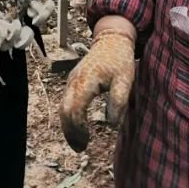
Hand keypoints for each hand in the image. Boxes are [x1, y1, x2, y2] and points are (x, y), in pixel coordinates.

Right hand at [60, 16, 135, 151]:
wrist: (111, 39)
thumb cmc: (120, 59)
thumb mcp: (125, 80)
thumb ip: (118, 101)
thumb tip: (111, 124)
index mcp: (86, 81)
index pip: (75, 109)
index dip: (78, 128)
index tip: (87, 141)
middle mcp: (74, 81)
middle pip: (64, 111)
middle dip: (70, 131)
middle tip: (81, 148)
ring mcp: (72, 80)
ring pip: (63, 107)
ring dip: (68, 126)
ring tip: (79, 143)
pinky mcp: (73, 81)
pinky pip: (66, 102)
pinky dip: (69, 117)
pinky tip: (78, 127)